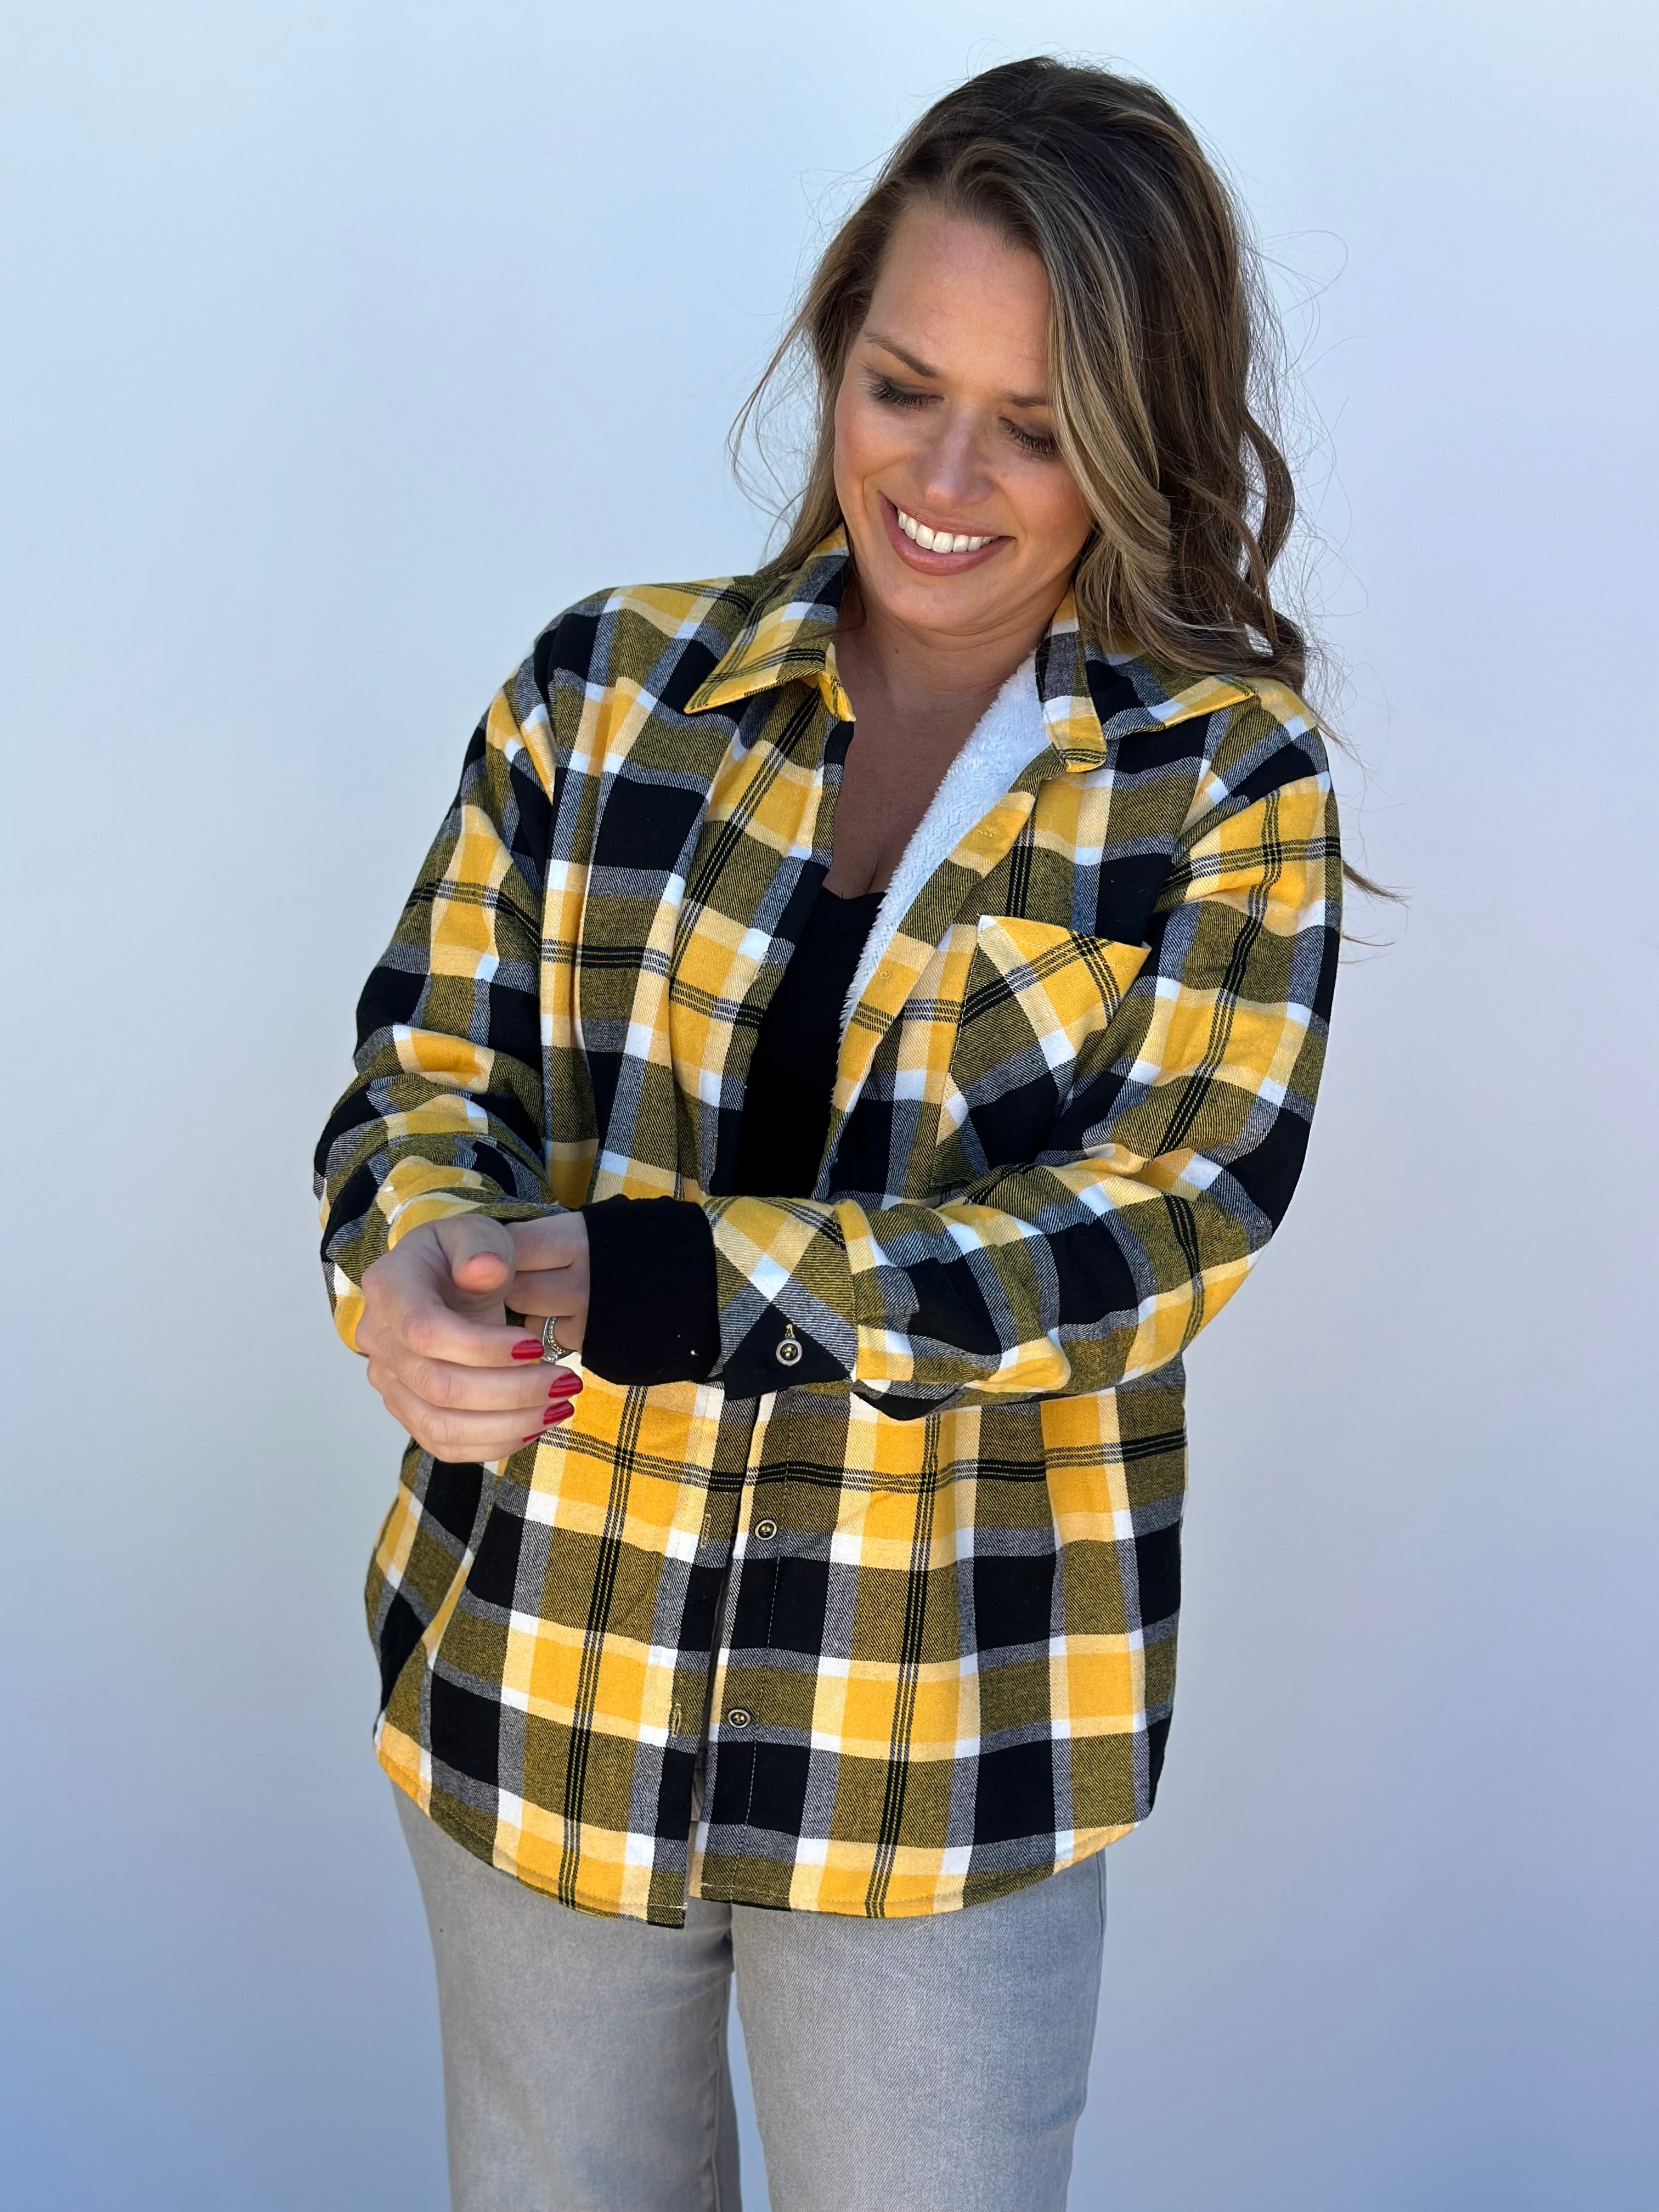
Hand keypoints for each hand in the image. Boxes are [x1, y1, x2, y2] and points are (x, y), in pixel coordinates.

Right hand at [358, 1214, 582, 1460]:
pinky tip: (534, 1426)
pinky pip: (444, 1444)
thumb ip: (481, 1247)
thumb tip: (484, 1270)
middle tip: (565, 1382)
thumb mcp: (477, 1233)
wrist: (445, 1280)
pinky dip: (493, 1443)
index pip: (426, 1331)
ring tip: (559, 1408)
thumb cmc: (464, 1255)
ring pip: (441, 1426)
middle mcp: (377, 1339)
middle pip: (439, 1387)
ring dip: (508, 1425)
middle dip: (512, 1391)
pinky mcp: (407, 1410)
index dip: (483, 1347)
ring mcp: (388, 1380)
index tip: (535, 1345)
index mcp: (388, 1288)